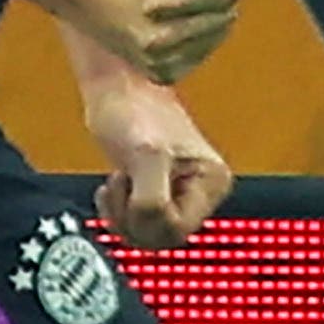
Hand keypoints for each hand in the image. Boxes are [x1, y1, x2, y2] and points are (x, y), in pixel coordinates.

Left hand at [85, 77, 232, 247]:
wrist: (116, 85)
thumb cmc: (132, 110)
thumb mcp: (145, 155)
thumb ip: (152, 198)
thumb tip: (153, 222)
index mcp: (211, 182)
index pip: (177, 229)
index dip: (147, 217)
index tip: (132, 184)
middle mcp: (202, 191)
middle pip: (164, 238)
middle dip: (132, 218)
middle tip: (118, 184)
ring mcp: (181, 193)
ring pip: (150, 235)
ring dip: (122, 216)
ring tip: (115, 181)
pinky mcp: (159, 192)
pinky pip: (139, 223)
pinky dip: (118, 211)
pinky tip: (112, 185)